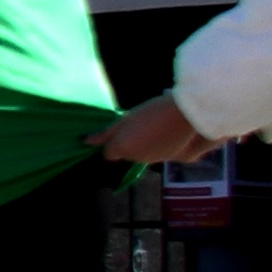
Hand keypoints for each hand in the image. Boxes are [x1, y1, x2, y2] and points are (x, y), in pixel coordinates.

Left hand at [99, 94, 218, 164]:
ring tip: (149, 125)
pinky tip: (160, 131)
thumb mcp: (125, 119)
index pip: (108, 154)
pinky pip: (153, 153)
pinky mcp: (167, 158)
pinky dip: (153, 145)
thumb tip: (86, 142)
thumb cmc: (151, 112)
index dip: (111, 142)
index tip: (116, 130)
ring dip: (140, 143)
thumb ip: (106, 133)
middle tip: (135, 124)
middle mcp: (135, 158)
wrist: (184, 115)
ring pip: (139, 154)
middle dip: (126, 142)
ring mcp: (152, 159)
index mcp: (122, 148)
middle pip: (124, 153)